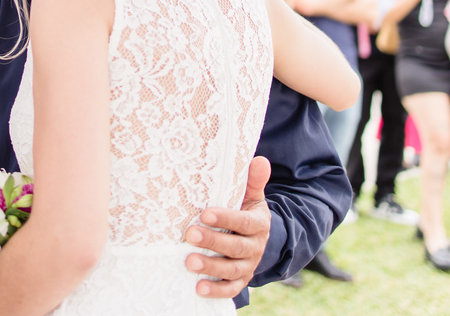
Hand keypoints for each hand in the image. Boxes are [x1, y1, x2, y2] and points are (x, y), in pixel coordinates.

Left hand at [184, 156, 270, 297]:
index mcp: (258, 224)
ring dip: (211, 266)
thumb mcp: (252, 196)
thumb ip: (253, 181)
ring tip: (189, 262)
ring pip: (231, 269)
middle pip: (235, 246)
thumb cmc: (245, 211)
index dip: (226, 218)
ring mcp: (248, 266)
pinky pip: (230, 289)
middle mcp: (255, 246)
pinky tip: (199, 287)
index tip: (205, 214)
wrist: (255, 238)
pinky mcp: (240, 281)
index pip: (243, 222)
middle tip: (190, 234)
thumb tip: (260, 160)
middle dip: (212, 241)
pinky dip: (216, 290)